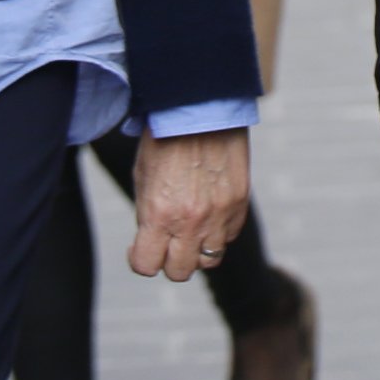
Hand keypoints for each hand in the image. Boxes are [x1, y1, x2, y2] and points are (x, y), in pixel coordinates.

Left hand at [127, 127, 251, 282]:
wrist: (200, 108)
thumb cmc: (164, 140)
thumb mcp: (143, 178)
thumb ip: (147, 215)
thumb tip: (152, 241)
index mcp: (159, 215)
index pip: (146, 266)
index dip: (140, 259)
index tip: (139, 248)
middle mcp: (191, 221)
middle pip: (180, 271)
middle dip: (169, 261)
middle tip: (166, 242)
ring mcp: (219, 214)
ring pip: (209, 260)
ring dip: (197, 250)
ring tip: (190, 228)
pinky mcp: (239, 203)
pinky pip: (228, 235)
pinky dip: (218, 231)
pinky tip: (209, 211)